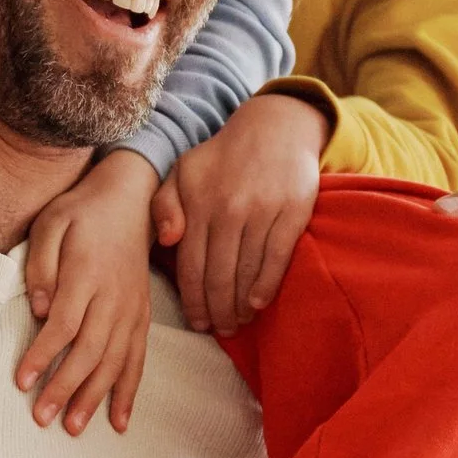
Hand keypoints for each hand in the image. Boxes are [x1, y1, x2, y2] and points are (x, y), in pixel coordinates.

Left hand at [19, 151, 159, 434]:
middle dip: (65, 388)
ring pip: (116, 362)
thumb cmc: (81, 212)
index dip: (42, 354)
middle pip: (90, 351)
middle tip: (42, 418)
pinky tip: (119, 421)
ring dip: (95, 398)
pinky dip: (129, 391)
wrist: (130, 200)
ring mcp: (133, 310)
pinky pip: (138, 360)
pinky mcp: (142, 317)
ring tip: (74, 428)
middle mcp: (115, 297)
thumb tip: (38, 307)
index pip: (64, 323)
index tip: (21, 381)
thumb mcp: (51, 223)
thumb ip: (41, 263)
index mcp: (88, 273)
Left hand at [151, 91, 327, 334]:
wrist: (274, 128)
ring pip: (247, 271)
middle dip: (218, 311)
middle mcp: (228, 209)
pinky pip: (277, 258)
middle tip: (220, 330)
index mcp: (198, 202)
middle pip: (219, 276)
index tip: (197, 323)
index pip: (191, 265)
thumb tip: (166, 240)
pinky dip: (266, 285)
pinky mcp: (292, 211)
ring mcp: (262, 211)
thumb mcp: (183, 171)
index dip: (192, 300)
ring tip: (238, 321)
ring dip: (241, 305)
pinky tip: (258, 303)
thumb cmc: (222, 157)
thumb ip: (164, 205)